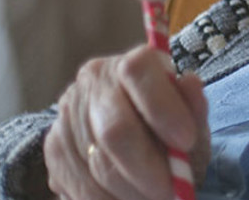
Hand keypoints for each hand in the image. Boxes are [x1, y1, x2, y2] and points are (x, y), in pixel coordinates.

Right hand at [44, 45, 208, 199]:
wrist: (135, 135)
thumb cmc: (170, 124)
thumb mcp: (191, 116)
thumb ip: (194, 105)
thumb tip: (190, 82)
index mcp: (132, 63)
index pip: (138, 72)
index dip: (163, 108)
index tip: (186, 142)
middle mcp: (94, 81)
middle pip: (115, 129)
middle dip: (147, 168)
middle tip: (171, 191)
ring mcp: (68, 114)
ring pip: (96, 164)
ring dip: (129, 191)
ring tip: (154, 199)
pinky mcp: (54, 147)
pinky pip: (78, 184)